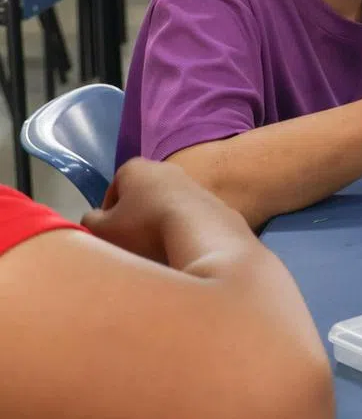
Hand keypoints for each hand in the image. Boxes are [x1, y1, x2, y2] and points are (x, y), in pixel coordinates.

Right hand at [82, 157, 241, 263]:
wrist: (203, 235)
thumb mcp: (103, 230)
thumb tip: (94, 219)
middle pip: (143, 196)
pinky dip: (185, 231)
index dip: (109, 213)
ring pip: (168, 207)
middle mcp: (167, 168)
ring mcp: (194, 183)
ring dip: (161, 224)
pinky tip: (182, 249)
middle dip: (136, 218)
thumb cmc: (144, 228)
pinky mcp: (215, 202)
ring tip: (159, 250)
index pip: (114, 188)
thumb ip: (89, 222)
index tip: (112, 234)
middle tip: (133, 244)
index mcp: (136, 168)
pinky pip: (192, 219)